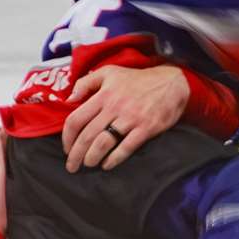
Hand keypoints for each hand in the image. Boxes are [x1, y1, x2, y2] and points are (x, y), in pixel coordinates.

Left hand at [62, 65, 189, 171]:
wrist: (171, 83)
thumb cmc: (137, 79)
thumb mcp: (109, 72)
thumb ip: (86, 82)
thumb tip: (69, 99)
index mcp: (103, 95)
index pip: (76, 120)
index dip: (67, 138)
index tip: (66, 148)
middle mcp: (114, 107)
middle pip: (87, 135)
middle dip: (76, 154)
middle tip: (72, 166)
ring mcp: (131, 118)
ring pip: (103, 143)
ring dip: (92, 158)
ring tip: (88, 164)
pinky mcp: (146, 128)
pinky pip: (126, 147)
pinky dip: (114, 159)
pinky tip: (107, 165)